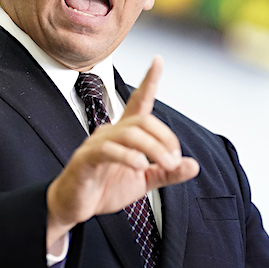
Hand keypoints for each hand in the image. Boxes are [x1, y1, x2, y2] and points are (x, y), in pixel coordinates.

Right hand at [46, 57, 199, 248]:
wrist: (75, 207)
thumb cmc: (106, 188)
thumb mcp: (144, 182)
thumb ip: (167, 173)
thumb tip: (193, 165)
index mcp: (125, 134)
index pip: (139, 101)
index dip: (149, 81)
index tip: (158, 60)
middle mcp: (110, 132)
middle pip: (142, 120)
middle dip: (164, 137)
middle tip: (174, 160)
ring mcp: (96, 144)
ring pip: (129, 134)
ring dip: (153, 148)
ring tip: (166, 165)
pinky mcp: (86, 159)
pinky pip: (108, 150)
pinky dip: (127, 156)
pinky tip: (140, 167)